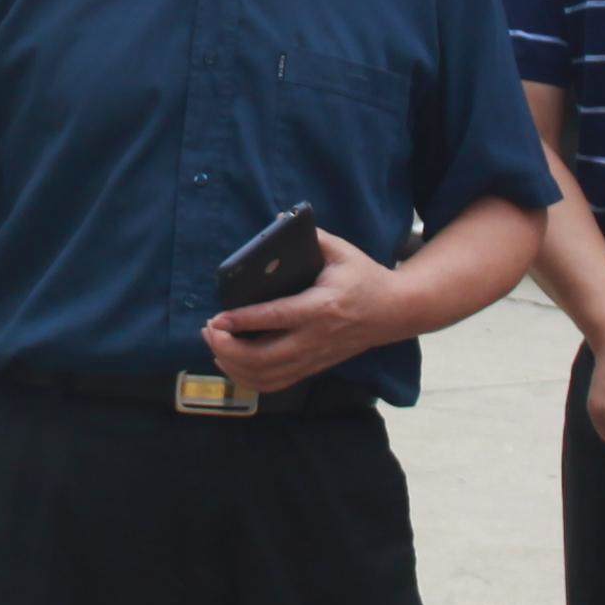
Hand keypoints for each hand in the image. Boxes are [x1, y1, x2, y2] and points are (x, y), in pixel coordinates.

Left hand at [202, 230, 396, 394]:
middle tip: (209, 330)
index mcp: (321, 307)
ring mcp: (315, 358)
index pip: (275, 318)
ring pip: (266, 375)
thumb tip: (278, 221)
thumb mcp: (342, 251)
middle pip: (264, 357)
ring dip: (234, 365)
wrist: (395, 311)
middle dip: (228, 348)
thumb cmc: (365, 277)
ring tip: (215, 345)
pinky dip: (248, 379)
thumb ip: (312, 237)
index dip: (242, 321)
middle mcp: (316, 338)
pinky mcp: (314, 367)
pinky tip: (232, 363)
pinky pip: (275, 383)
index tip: (216, 319)